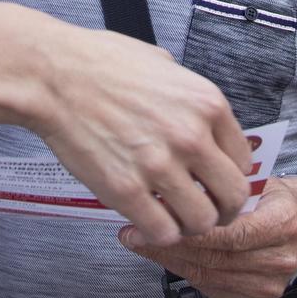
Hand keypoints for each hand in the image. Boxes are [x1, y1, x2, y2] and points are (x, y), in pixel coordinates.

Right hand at [30, 25, 250, 246]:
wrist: (53, 75)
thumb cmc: (100, 64)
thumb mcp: (162, 62)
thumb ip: (187, 93)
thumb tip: (197, 115)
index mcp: (207, 104)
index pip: (243, 160)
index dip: (231, 178)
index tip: (218, 185)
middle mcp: (191, 137)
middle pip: (233, 196)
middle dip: (223, 210)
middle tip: (208, 212)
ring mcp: (160, 166)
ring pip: (202, 221)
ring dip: (191, 225)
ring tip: (174, 217)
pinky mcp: (126, 190)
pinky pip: (163, 232)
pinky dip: (160, 234)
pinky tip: (149, 221)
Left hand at [119, 177, 296, 297]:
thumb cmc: (274, 194)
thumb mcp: (256, 178)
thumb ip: (222, 187)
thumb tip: (172, 185)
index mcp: (282, 223)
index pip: (228, 234)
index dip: (186, 230)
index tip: (150, 221)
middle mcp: (279, 259)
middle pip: (213, 258)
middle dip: (167, 246)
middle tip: (133, 234)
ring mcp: (270, 285)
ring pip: (207, 276)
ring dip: (170, 261)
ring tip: (142, 245)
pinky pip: (212, 289)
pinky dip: (185, 273)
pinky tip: (166, 258)